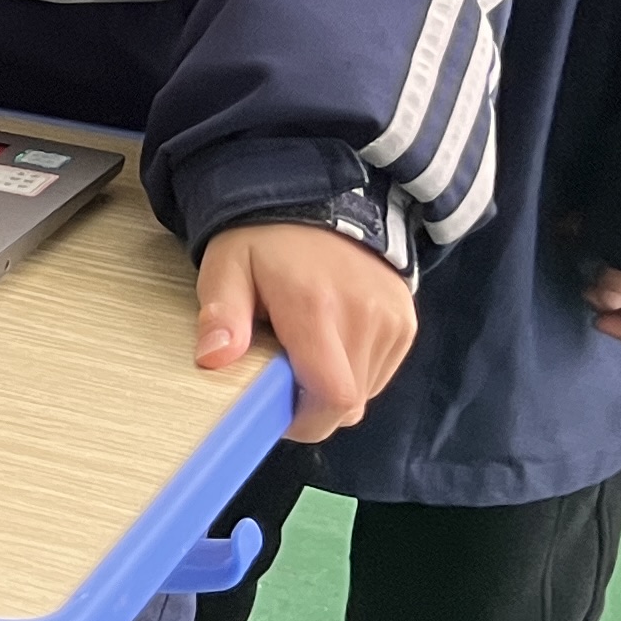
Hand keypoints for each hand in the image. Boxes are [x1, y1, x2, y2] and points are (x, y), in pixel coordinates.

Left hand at [195, 221, 417, 441]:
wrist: (318, 198)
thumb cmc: (264, 239)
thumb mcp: (227, 267)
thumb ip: (221, 315)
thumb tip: (213, 359)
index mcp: (316, 307)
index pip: (333, 396)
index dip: (306, 421)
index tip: (276, 413)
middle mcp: (365, 316)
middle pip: (349, 402)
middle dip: (313, 405)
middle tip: (281, 376)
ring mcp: (393, 319)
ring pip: (367, 391)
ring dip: (334, 387)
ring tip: (305, 349)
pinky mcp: (406, 321)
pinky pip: (381, 371)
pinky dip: (354, 370)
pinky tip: (330, 341)